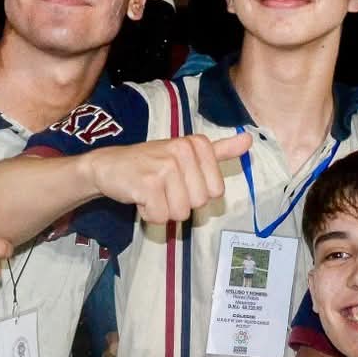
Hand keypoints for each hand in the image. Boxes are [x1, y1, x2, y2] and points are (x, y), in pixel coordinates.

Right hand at [84, 132, 251, 223]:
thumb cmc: (150, 163)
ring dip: (163, 209)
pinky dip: (149, 214)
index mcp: (196, 144)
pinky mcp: (148, 184)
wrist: (108, 166)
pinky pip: (161, 217)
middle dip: (180, 203)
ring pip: (181, 213)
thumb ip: (219, 150)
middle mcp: (182, 151)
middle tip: (163, 187)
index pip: (216, 191)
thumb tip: (249, 140)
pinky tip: (140, 197)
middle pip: (199, 203)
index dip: (196, 193)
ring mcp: (165, 167)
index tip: (180, 180)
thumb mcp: (186, 153)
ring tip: (151, 191)